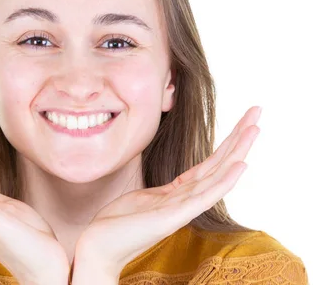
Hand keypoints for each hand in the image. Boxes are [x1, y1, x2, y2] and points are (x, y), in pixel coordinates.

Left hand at [73, 106, 261, 278]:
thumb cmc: (119, 222)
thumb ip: (163, 190)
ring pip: (217, 176)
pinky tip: (240, 166)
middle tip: (257, 112)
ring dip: (238, 151)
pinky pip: (203, 196)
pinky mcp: (174, 217)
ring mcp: (182, 208)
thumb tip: (174, 182)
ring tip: (255, 129)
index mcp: (179, 192)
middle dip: (238, 138)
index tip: (243, 121)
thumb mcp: (144, 197)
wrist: (101, 244)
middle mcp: (186, 199)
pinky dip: (224, 181)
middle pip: (219, 164)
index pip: (209, 164)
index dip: (226, 142)